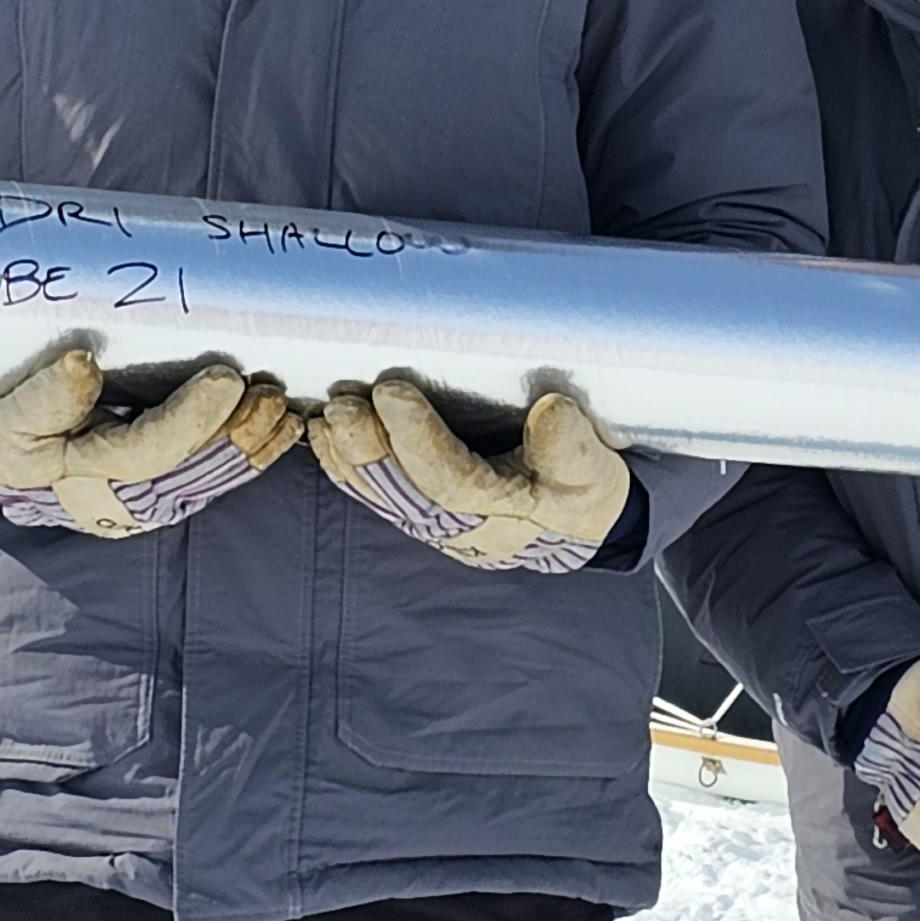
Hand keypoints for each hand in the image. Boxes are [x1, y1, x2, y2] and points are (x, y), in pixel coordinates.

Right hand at [0, 349, 296, 536]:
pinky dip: (252, 454)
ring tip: (284, 409)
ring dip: (254, 444)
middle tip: (270, 392)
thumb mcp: (11, 415)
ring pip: (213, 476)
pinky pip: (216, 476)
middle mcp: (126, 496)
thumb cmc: (12, 431)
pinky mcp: (169, 490)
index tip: (225, 378)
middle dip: (238, 431)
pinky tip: (280, 430)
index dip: (191, 418)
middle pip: (194, 467)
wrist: (11, 461)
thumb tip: (81, 367)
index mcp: (85, 471)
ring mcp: (152, 498)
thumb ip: (45, 396)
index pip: (149, 449)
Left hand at [308, 373, 628, 574]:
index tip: (392, 391)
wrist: (580, 519)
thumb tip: (551, 412)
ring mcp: (441, 528)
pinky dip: (346, 470)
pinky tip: (323, 439)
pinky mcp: (423, 517)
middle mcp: (468, 528)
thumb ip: (573, 444)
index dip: (418, 438)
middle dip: (369, 448)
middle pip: (407, 493)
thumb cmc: (585, 483)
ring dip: (349, 459)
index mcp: (512, 511)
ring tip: (326, 417)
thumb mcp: (596, 465)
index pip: (454, 480)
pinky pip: (378, 499)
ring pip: (386, 499)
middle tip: (343, 404)